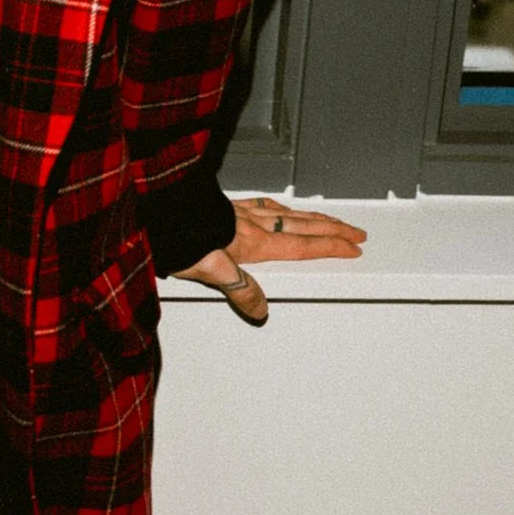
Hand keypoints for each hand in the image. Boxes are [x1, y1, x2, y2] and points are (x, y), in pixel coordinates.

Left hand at [179, 197, 367, 327]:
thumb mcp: (209, 269)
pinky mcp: (228, 206)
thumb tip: (260, 309)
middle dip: (333, 230)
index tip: (353, 248)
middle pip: (303, 226)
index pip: (303, 246)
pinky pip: (265, 205)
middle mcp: (253, 225)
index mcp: (254, 242)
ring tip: (330, 220)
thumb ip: (239, 289)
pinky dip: (281, 207)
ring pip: (288, 213)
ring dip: (314, 217)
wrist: (157, 211)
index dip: (331, 247)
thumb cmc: (178, 238)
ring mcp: (242, 213)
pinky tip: (280, 208)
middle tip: (356, 233)